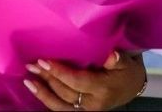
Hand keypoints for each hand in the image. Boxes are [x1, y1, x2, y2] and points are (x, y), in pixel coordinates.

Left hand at [23, 51, 145, 110]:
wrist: (132, 87)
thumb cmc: (127, 70)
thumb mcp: (126, 62)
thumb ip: (117, 59)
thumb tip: (112, 54)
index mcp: (103, 89)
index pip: (77, 81)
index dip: (60, 72)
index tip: (44, 61)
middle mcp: (93, 103)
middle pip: (65, 92)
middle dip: (47, 78)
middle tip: (31, 65)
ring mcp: (86, 110)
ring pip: (60, 105)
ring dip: (43, 93)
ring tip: (29, 81)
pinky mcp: (81, 111)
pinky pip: (62, 109)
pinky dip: (48, 100)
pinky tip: (37, 91)